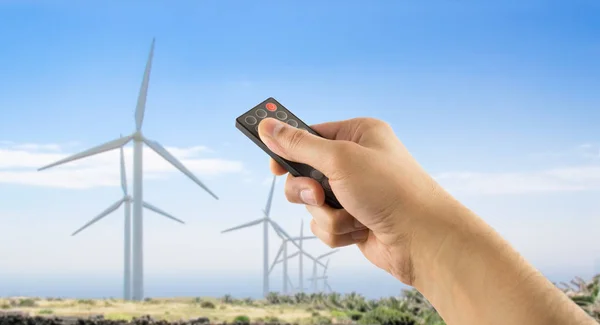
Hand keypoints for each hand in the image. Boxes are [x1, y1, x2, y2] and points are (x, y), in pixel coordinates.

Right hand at [257, 117, 449, 284]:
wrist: (422, 240)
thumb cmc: (389, 190)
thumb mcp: (339, 159)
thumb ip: (299, 145)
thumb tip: (266, 126)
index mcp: (358, 134)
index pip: (311, 135)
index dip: (289, 150)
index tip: (273, 165)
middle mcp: (356, 162)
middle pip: (305, 173)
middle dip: (307, 190)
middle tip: (318, 195)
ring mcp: (355, 193)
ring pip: (312, 204)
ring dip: (327, 214)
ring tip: (352, 216)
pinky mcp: (354, 220)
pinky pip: (325, 225)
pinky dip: (338, 231)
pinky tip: (360, 230)